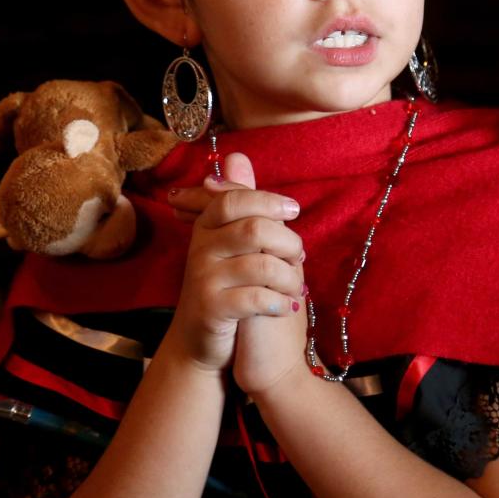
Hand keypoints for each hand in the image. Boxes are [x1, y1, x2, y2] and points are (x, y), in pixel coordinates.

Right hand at [166, 152, 304, 375]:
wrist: (202, 341)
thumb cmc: (229, 285)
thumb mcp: (234, 242)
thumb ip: (241, 203)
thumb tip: (236, 156)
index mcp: (208, 226)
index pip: (236, 199)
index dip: (269, 201)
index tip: (293, 212)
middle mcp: (200, 249)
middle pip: (255, 229)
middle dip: (289, 243)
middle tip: (299, 258)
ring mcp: (203, 279)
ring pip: (263, 265)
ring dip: (291, 278)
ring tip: (295, 289)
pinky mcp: (211, 309)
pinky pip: (256, 298)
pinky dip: (279, 302)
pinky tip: (283, 307)